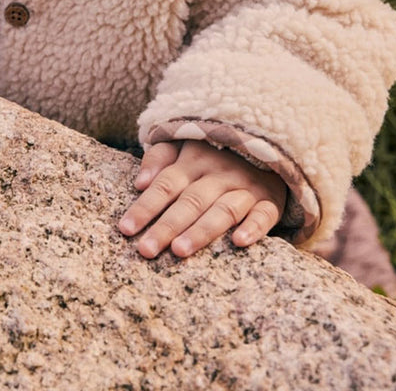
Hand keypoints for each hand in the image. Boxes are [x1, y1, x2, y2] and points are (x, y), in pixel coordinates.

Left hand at [118, 139, 285, 258]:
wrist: (266, 145)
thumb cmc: (216, 153)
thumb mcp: (185, 145)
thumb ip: (160, 158)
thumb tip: (140, 182)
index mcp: (194, 161)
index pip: (165, 185)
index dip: (145, 206)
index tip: (126, 229)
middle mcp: (218, 174)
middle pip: (189, 201)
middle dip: (166, 226)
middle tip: (146, 250)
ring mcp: (245, 187)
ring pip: (223, 209)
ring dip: (201, 230)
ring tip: (179, 250)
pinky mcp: (269, 200)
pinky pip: (264, 214)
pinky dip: (254, 227)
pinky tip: (239, 242)